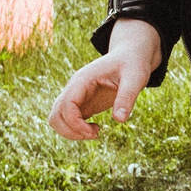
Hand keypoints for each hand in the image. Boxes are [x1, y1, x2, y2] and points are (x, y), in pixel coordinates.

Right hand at [48, 18, 160, 140]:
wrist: (129, 56)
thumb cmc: (132, 64)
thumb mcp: (135, 79)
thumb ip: (127, 97)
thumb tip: (120, 120)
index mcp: (82, 80)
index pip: (66, 104)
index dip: (75, 123)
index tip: (95, 132)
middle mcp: (74, 88)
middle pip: (55, 115)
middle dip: (70, 131)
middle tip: (94, 134)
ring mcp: (77, 97)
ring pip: (58, 119)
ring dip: (72, 132)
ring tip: (96, 132)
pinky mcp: (83, 104)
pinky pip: (69, 121)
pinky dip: (78, 130)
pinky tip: (97, 128)